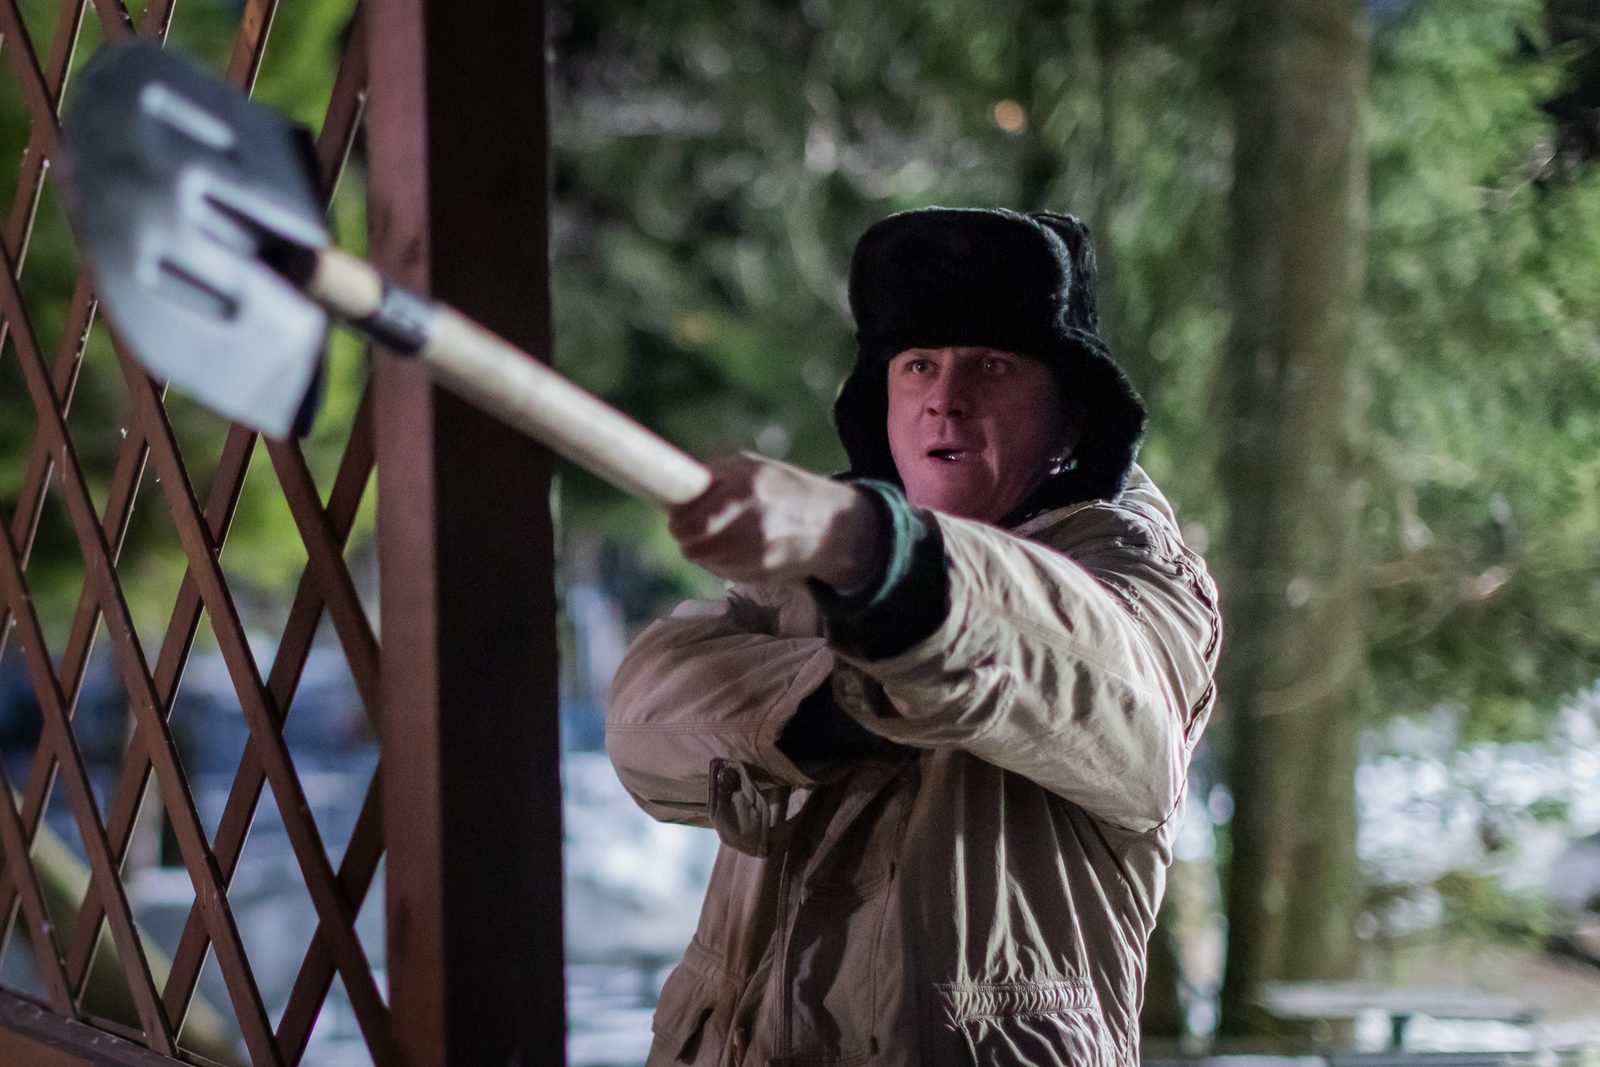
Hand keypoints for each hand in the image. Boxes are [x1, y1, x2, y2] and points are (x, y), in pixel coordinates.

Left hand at [669, 454, 882, 587]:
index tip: (678, 518)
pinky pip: (725, 573)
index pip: (691, 519)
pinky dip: (724, 563)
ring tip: (722, 537)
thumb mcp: (752, 467)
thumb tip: (674, 491)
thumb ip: (713, 476)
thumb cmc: (784, 489)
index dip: (678, 522)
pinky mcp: (764, 574)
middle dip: (687, 539)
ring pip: (707, 561)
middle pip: (693, 546)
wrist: (833, 525)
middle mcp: (754, 520)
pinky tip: (740, 550)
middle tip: (692, 531)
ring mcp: (760, 552)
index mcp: (747, 486)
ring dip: (706, 552)